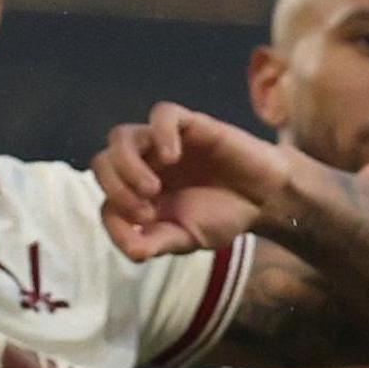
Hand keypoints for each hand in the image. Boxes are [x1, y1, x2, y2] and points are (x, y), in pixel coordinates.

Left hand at [95, 103, 314, 260]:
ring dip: (127, 164)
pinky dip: (160, 133)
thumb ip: (158, 243)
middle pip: (102, 162)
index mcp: (138, 195)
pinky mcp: (190, 125)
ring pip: (122, 136)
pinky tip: (173, 156)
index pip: (105, 201)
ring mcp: (164, 142)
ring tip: (152, 188)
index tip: (144, 229)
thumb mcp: (188, 239)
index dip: (115, 218)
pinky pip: (163, 114)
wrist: (266, 198)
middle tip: (146, 209)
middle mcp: (144, 165)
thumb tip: (132, 252)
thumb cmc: (224, 216)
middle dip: (114, 188)